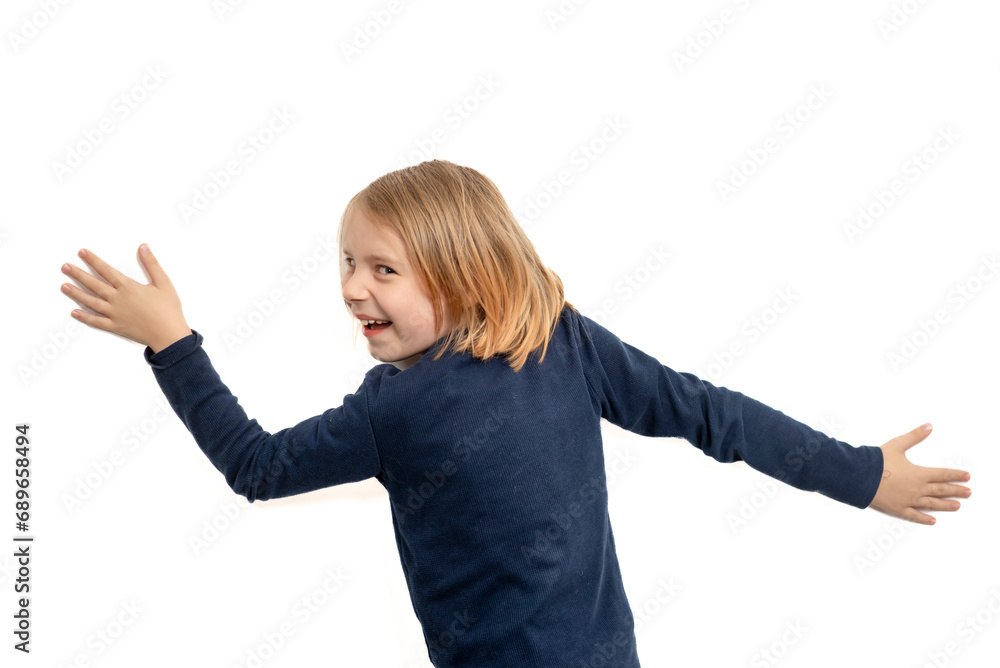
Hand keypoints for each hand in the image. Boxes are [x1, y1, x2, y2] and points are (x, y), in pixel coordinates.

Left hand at [60, 245, 192, 353]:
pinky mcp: (115, 327)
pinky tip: (74, 312)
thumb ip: (152, 264)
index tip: (82, 253)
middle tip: (65, 267)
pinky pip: (96, 321)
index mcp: (128, 287)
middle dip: (78, 274)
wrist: (169, 334)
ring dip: (76, 293)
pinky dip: (84, 317)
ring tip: (64, 286)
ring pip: (91, 302)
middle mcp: (117, 299)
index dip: (93, 260)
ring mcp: (114, 314)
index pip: (106, 270)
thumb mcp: (163, 283)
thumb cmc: (168, 309)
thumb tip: (143, 247)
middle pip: (94, 284)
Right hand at [869, 423, 970, 524]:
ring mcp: (909, 500)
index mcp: (919, 473)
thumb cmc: (878, 461)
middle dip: (956, 491)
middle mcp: (918, 488)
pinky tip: (932, 521)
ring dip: (945, 505)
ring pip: (932, 503)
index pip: (943, 474)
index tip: (967, 477)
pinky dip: (924, 518)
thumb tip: (929, 426)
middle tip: (968, 493)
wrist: (860, 476)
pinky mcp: (898, 508)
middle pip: (941, 490)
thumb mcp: (897, 445)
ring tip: (957, 506)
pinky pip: (914, 515)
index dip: (956, 475)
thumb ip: (914, 436)